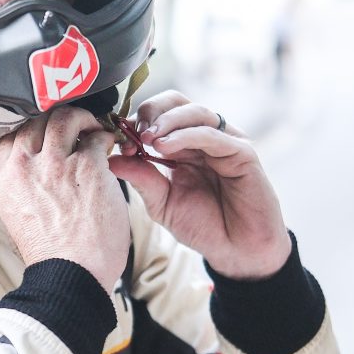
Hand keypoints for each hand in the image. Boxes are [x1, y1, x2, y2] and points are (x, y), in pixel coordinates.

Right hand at [0, 107, 130, 292]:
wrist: (69, 276)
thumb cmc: (50, 253)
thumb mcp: (16, 214)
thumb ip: (22, 185)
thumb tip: (38, 167)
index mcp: (2, 179)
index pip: (9, 136)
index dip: (31, 130)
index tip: (46, 135)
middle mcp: (23, 166)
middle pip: (35, 120)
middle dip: (55, 118)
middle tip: (74, 127)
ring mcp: (54, 164)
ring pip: (64, 118)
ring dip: (82, 119)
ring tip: (93, 129)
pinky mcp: (86, 167)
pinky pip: (97, 137)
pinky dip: (105, 137)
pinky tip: (109, 146)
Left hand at [108, 90, 290, 278]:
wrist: (237, 250)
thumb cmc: (204, 226)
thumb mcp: (161, 203)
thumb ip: (140, 179)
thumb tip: (110, 160)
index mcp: (183, 146)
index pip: (158, 116)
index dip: (136, 123)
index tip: (119, 142)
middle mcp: (203, 138)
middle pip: (175, 103)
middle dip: (151, 112)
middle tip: (135, 133)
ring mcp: (224, 142)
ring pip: (194, 111)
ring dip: (167, 121)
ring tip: (148, 138)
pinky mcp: (242, 152)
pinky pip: (212, 134)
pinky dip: (186, 135)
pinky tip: (166, 147)